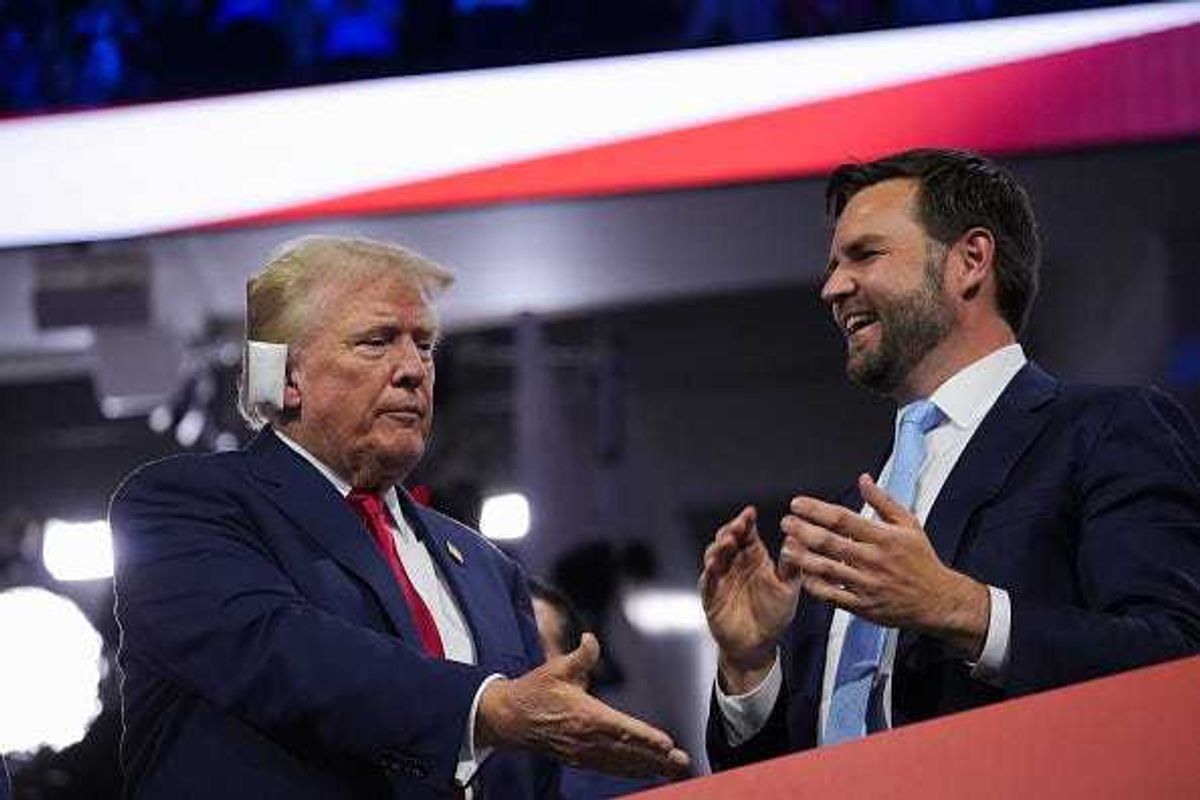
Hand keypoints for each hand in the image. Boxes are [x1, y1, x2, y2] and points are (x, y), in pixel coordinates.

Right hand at [476, 633, 690, 778]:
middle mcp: (586, 739)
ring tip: (672, 771)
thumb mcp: (557, 668)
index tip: (667, 743)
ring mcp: (582, 752)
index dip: (645, 737)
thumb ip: (580, 656)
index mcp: (585, 715)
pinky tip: (645, 771)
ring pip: (621, 763)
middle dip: (656, 758)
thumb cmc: (535, 691)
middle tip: (682, 763)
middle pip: (627, 751)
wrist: (509, 719)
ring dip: (648, 767)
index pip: (622, 728)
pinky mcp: (578, 759)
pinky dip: (630, 771)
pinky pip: (609, 768)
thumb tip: (591, 639)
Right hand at [699, 506, 802, 692]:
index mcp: (754, 557)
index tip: (750, 512)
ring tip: (728, 543)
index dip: (746, 521)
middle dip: (731, 530)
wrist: (758, 644)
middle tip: (738, 527)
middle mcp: (736, 563)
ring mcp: (722, 577)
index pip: (747, 533)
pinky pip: (707, 580)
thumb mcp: (789, 588)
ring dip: (719, 547)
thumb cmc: (774, 614)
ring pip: (714, 555)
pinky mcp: (711, 594)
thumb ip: (792, 566)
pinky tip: (714, 565)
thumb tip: (795, 540)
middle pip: (728, 539)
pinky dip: (709, 571)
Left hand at [783, 474, 989, 657]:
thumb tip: (863, 479)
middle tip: (786, 522)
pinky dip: (815, 585)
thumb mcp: (909, 524)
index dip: (816, 509)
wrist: (938, 600)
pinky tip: (802, 575)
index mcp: (883, 537)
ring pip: (827, 569)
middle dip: (802, 530)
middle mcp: (873, 559)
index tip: (797, 503)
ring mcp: (867, 584)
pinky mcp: (863, 605)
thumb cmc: (921, 560)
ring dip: (802, 558)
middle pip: (829, 542)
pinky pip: (832, 595)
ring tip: (786, 548)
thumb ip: (883, 501)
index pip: (842, 518)